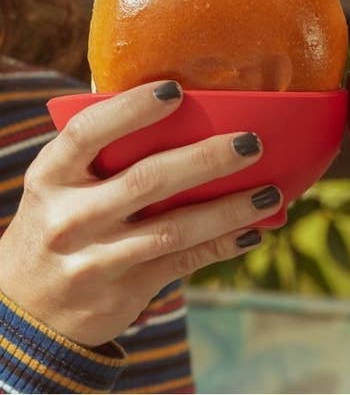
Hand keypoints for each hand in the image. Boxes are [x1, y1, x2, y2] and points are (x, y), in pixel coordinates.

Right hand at [0, 81, 281, 346]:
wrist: (28, 309)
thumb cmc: (60, 224)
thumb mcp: (60, 187)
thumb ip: (102, 155)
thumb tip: (178, 108)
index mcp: (51, 177)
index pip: (88, 134)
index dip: (132, 109)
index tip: (177, 91)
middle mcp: (70, 217)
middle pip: (147, 180)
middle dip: (206, 159)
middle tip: (252, 143)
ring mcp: (96, 258)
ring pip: (175, 229)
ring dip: (229, 210)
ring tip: (270, 193)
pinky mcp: (124, 290)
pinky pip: (184, 263)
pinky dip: (223, 245)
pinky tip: (254, 231)